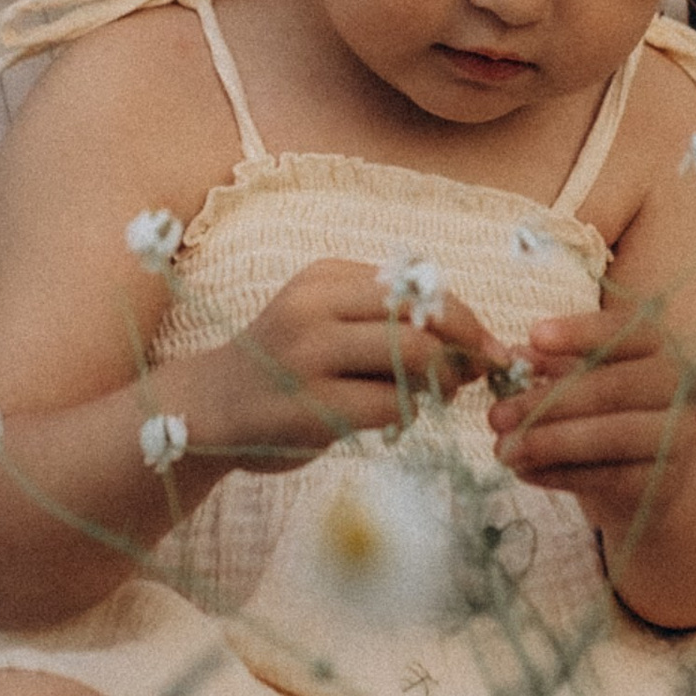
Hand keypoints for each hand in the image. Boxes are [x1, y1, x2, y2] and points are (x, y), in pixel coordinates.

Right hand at [210, 262, 497, 473]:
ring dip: (440, 382)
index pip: (416, 285)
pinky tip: (398, 417)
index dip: (463, 316)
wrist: (209, 407)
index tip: (486, 345)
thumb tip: (474, 340)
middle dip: (463, 348)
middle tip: (476, 373)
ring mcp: (310, 356)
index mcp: (325, 277)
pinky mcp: (312, 408)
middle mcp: (316, 307)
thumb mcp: (324, 318)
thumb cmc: (283, 366)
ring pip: (412, 357)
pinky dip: (412, 412)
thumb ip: (383, 318)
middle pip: (422, 317)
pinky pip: (392, 405)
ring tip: (434, 395)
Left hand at [484, 305, 695, 536]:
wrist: (644, 473)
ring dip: (549, 443)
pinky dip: (559, 475)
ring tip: (503, 450)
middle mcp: (677, 385)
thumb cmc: (604, 411)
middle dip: (547, 402)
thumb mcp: (578, 378)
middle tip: (496, 416)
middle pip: (611, 388)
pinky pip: (606, 477)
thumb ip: (551, 365)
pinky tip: (524, 472)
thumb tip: (515, 356)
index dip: (579, 332)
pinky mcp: (663, 482)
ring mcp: (677, 436)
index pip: (623, 330)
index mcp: (655, 346)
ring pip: (610, 436)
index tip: (533, 335)